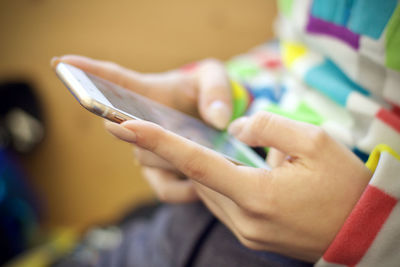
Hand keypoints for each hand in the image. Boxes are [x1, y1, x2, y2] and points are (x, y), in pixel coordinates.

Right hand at [52, 55, 231, 202]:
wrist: (216, 123)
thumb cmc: (207, 94)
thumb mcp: (215, 80)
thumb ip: (216, 91)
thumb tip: (216, 119)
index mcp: (146, 94)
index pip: (112, 80)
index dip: (86, 72)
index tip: (61, 62)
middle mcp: (139, 123)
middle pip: (126, 129)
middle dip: (142, 131)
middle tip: (171, 131)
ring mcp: (147, 151)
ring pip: (146, 159)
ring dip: (172, 158)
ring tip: (203, 153)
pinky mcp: (161, 175)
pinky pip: (163, 189)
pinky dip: (181, 189)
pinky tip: (201, 184)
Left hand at [106, 111, 371, 261]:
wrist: (364, 232)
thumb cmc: (345, 186)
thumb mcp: (316, 142)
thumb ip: (269, 128)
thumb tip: (237, 130)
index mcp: (257, 195)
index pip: (195, 162)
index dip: (157, 141)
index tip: (124, 127)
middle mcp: (244, 219)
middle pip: (198, 178)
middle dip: (175, 153)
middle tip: (149, 128)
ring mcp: (246, 232)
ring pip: (208, 192)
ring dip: (200, 168)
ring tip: (192, 146)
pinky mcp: (251, 237)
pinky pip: (222, 205)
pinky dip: (216, 184)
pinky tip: (224, 170)